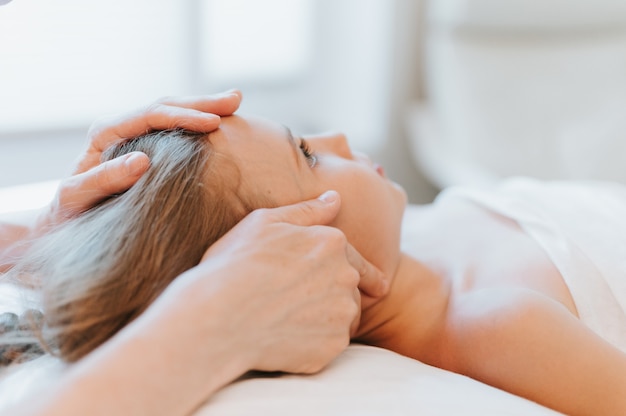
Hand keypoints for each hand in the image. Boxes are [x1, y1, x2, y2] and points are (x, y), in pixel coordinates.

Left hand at [40, 91, 241, 228]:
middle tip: (234, 100)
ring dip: (204, 107)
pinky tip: (223, 123)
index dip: (183, 117)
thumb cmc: (70, 214)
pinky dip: (199, 125)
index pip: (149, 115)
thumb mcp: (76, 197)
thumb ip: (103, 178)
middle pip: (165, 106)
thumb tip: (142, 161)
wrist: (66, 223)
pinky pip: (177, 132)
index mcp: (105, 133)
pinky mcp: (149, 150)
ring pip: (173, 113)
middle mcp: (122, 129)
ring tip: (234, 102)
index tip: (213, 124)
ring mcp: (137, 138)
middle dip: (201, 103)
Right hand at [169, 191, 386, 374]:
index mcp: (332, 243)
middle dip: (333, 295)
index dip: (363, 273)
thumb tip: (335, 198)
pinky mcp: (332, 345)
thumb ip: (306, 211)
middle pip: (350, 289)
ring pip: (344, 317)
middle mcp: (345, 276)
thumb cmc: (236, 263)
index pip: (358, 260)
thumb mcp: (264, 222)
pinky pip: (331, 343)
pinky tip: (289, 338)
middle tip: (302, 303)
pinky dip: (316, 342)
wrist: (220, 314)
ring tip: (293, 320)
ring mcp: (341, 313)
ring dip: (329, 318)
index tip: (376, 286)